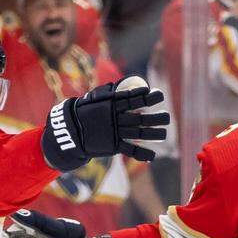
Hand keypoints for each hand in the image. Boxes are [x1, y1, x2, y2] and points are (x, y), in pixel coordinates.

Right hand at [40, 77, 170, 170]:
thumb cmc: (85, 110)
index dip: (149, 97)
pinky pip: (130, 150)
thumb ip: (112, 91)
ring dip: (154, 134)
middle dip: (157, 118)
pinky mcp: (113, 145)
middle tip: (167, 117)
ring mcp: (115, 132)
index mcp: (113, 104)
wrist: (71, 130)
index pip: (135, 99)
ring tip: (164, 133)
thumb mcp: (96, 97)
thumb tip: (128, 83)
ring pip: (140, 134)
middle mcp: (116, 118)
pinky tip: (153, 155)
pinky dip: (142, 154)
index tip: (158, 95)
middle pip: (141, 118)